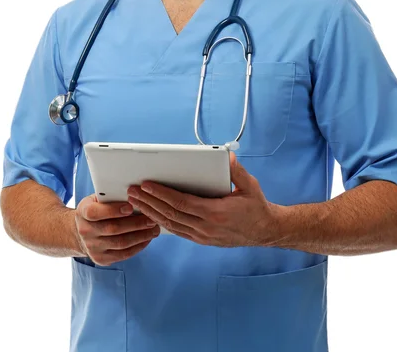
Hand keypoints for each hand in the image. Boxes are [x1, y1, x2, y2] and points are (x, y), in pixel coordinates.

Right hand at [74, 194, 160, 265]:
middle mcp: (85, 231)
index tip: (130, 207)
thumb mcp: (98, 199)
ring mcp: (92, 247)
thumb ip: (111, 196)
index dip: (113, 210)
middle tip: (151, 219)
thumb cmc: (97, 209)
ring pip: (120, 243)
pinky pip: (122, 255)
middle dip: (135, 224)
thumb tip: (135, 194)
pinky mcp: (100, 259)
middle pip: (112, 229)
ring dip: (141, 236)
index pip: (94, 212)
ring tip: (154, 229)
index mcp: (83, 212)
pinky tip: (147, 239)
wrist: (83, 231)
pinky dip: (138, 247)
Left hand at [127, 152, 278, 246]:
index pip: (181, 203)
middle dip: (149, 202)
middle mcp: (205, 227)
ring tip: (136, 202)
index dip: (161, 194)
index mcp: (215, 213)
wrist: (264, 230)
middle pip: (170, 214)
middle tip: (132, 192)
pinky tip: (152, 214)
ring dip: (151, 213)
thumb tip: (228, 157)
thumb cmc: (256, 206)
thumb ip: (236, 171)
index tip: (146, 185)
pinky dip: (162, 222)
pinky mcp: (202, 240)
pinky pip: (177, 231)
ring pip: (170, 225)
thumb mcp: (249, 185)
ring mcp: (202, 236)